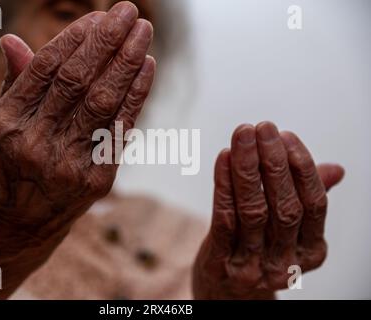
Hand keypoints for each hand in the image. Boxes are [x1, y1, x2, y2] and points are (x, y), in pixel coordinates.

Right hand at [0, 2, 154, 239]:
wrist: (19, 224)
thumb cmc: (6, 169)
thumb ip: (14, 84)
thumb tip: (12, 41)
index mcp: (3, 124)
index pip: (47, 68)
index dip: (76, 39)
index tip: (98, 18)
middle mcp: (33, 144)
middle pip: (79, 80)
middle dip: (108, 41)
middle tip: (129, 12)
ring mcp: (67, 165)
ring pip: (104, 102)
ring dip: (128, 62)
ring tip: (144, 33)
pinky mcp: (96, 180)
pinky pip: (121, 130)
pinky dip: (136, 97)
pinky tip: (146, 69)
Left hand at [193, 122, 344, 298]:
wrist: (227, 293)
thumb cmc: (260, 251)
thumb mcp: (288, 232)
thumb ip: (307, 201)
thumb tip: (336, 170)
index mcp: (311, 251)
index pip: (314, 204)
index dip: (302, 167)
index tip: (288, 136)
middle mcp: (286, 261)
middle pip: (284, 206)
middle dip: (274, 162)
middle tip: (263, 128)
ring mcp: (253, 266)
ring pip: (253, 210)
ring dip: (247, 167)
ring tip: (242, 135)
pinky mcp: (221, 263)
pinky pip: (223, 219)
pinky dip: (223, 185)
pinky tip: (223, 158)